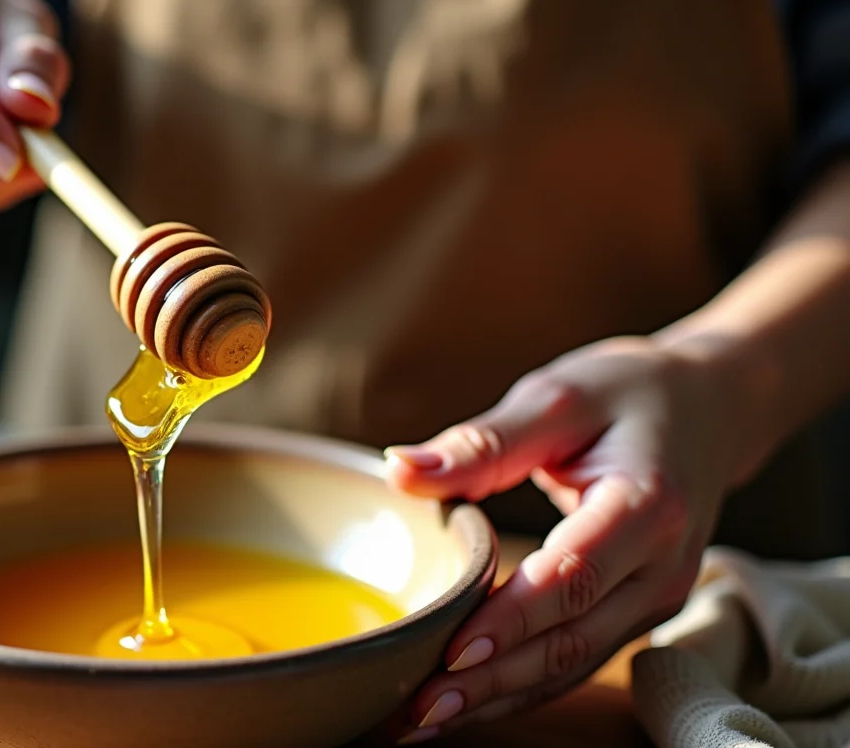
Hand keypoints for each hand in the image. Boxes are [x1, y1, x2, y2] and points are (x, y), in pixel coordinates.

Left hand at [384, 335, 748, 742]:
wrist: (708, 407)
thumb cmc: (627, 394)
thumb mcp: (558, 398)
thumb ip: (483, 442)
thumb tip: (401, 470)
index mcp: (646, 506)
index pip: (574, 577)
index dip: (513, 620)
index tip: (453, 651)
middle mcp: (661, 566)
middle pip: (571, 639)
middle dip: (494, 680)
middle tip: (418, 705)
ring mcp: (654, 598)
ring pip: (572, 663)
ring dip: (500, 697)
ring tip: (423, 719)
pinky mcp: (636, 612)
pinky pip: (576, 659)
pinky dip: (521, 687)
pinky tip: (465, 703)